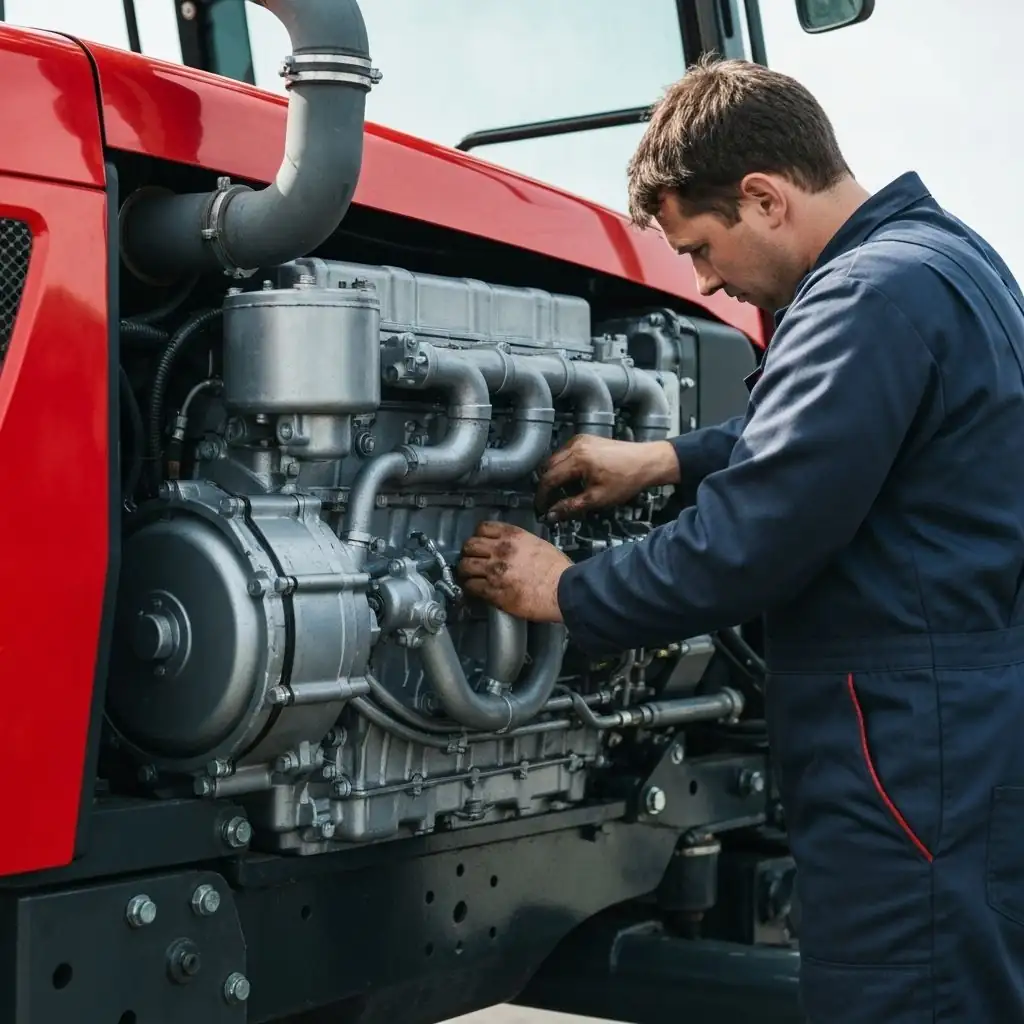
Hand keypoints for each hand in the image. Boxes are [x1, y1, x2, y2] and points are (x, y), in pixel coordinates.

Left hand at [458, 521, 571, 620]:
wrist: (563, 590)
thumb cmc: (558, 570)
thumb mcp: (539, 544)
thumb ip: (520, 543)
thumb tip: (510, 550)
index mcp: (513, 536)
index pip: (483, 528)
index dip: (478, 536)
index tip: (479, 543)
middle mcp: (500, 550)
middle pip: (469, 545)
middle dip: (468, 553)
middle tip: (471, 559)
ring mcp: (494, 570)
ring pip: (465, 566)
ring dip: (465, 571)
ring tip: (469, 576)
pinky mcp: (493, 591)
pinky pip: (471, 587)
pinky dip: (470, 588)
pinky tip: (475, 590)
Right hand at [535, 435, 679, 521]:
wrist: (647, 461)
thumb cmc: (625, 481)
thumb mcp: (597, 499)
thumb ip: (571, 506)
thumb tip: (551, 516)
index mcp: (577, 459)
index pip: (548, 479)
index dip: (542, 496)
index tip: (541, 509)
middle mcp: (574, 445)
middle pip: (548, 466)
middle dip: (546, 486)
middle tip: (550, 502)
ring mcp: (580, 439)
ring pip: (555, 458)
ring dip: (554, 475)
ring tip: (562, 492)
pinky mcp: (586, 438)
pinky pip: (566, 452)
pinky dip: (564, 465)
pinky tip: (573, 478)